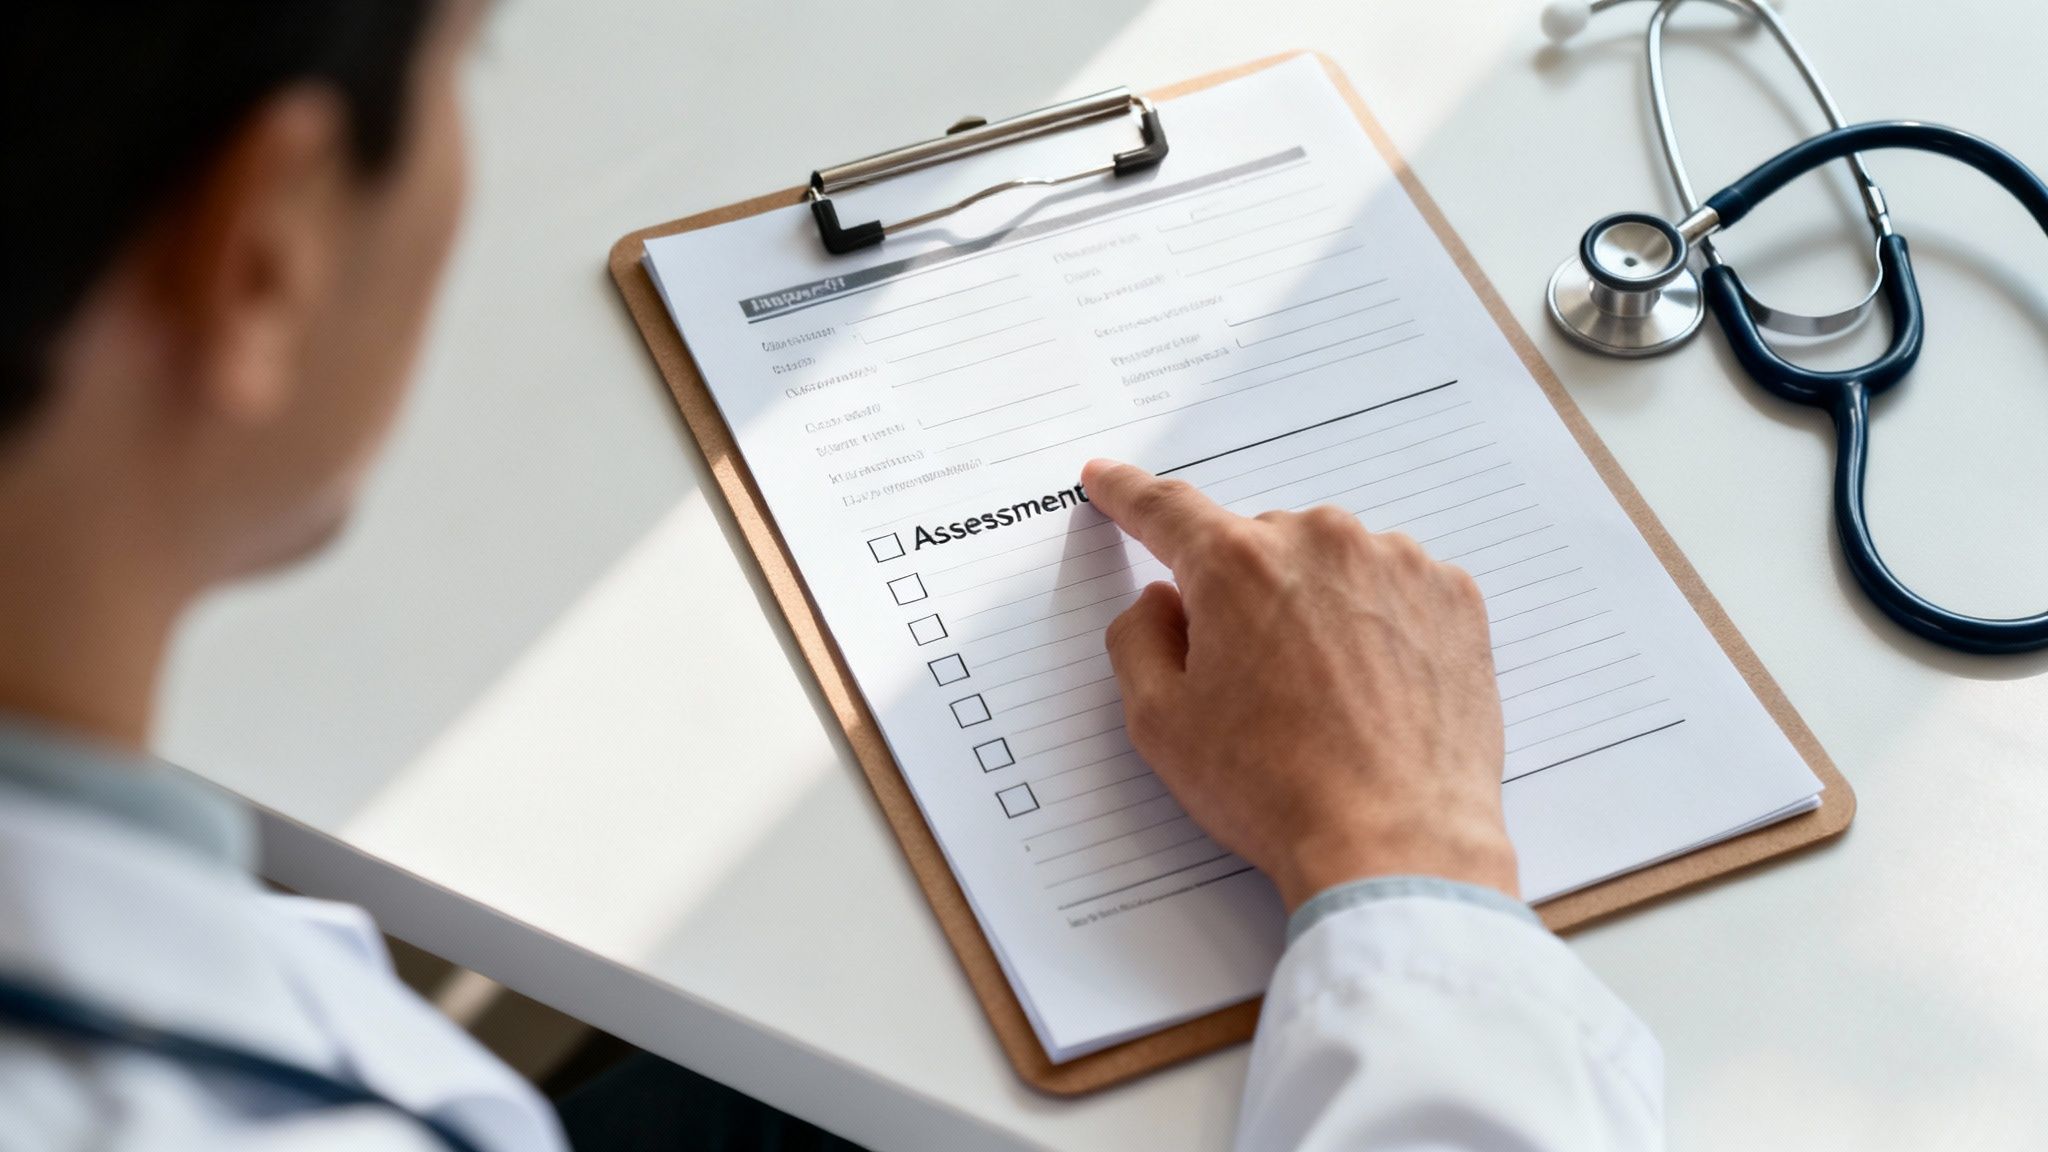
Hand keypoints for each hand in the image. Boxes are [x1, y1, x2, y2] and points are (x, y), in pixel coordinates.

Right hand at [1082, 459, 1518, 911]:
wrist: (1398, 843)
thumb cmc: (1276, 790)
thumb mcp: (1160, 724)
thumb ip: (1139, 639)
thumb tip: (1162, 601)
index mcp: (1235, 564)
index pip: (1164, 510)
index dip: (1128, 494)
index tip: (1107, 479)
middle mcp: (1319, 540)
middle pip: (1257, 547)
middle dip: (1244, 598)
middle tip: (1252, 683)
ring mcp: (1396, 563)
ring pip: (1329, 565)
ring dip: (1316, 608)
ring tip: (1324, 699)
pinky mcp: (1454, 597)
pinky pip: (1393, 588)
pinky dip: (1377, 625)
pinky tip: (1373, 690)